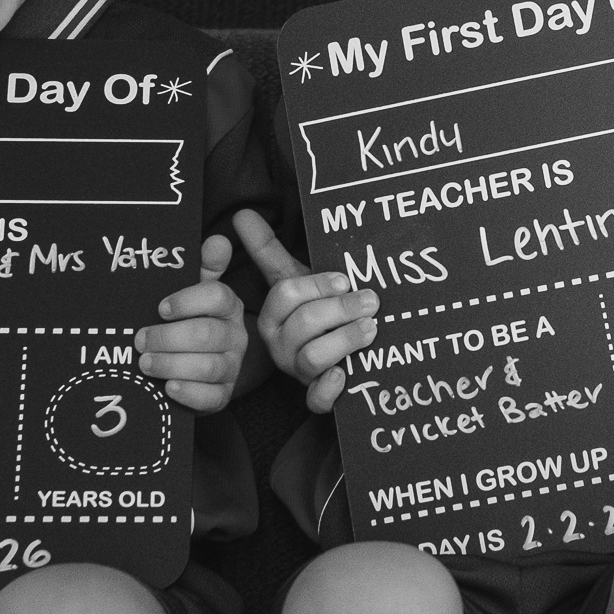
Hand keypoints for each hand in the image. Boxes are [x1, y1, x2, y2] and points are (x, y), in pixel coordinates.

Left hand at [134, 234, 247, 414]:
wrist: (200, 367)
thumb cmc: (190, 322)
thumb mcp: (194, 293)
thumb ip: (203, 267)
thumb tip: (218, 240)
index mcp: (228, 307)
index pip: (217, 297)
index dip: (188, 301)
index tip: (161, 308)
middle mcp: (235, 336)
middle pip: (207, 335)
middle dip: (168, 338)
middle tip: (139, 340)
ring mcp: (231, 367)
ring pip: (208, 366)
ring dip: (171, 364)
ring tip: (144, 363)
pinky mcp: (222, 395)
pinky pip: (211, 397)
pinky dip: (188, 392)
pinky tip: (167, 387)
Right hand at [232, 208, 378, 412]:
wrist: (326, 352)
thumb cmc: (311, 310)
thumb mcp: (291, 279)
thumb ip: (268, 251)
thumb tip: (241, 214)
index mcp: (273, 315)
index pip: (288, 295)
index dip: (317, 285)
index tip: (344, 278)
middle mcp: (280, 344)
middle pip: (305, 324)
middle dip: (341, 309)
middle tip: (372, 301)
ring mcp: (297, 371)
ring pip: (315, 357)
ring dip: (346, 341)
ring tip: (372, 328)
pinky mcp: (315, 396)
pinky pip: (317, 400)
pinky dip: (330, 389)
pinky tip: (345, 374)